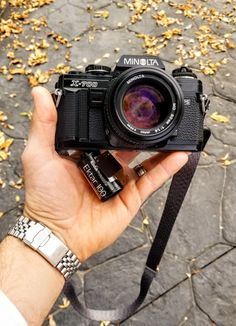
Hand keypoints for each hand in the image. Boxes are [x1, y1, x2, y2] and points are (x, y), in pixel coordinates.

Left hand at [22, 86, 187, 261]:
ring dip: (160, 145)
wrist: (59, 234)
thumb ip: (44, 124)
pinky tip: (179, 153)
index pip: (104, 129)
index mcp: (86, 151)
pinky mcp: (132, 196)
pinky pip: (152, 179)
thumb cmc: (45, 198)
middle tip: (154, 112)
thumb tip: (40, 92)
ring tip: (173, 128)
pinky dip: (167, 167)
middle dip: (141, 128)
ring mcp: (120, 180)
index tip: (126, 99)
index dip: (115, 115)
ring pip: (145, 158)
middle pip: (128, 142)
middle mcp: (105, 163)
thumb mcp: (39, 155)